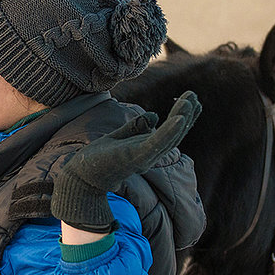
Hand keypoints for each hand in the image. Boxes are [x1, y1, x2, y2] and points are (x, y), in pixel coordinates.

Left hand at [50, 92, 200, 231]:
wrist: (79, 178)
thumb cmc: (97, 160)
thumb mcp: (117, 137)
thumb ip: (135, 127)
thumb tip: (154, 115)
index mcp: (146, 149)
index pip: (170, 132)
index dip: (183, 117)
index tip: (192, 98)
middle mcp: (149, 155)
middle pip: (174, 134)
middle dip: (186, 115)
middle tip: (195, 95)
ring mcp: (143, 157)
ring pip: (169, 137)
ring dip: (181, 118)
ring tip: (190, 100)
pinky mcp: (134, 158)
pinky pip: (156, 144)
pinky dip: (168, 131)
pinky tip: (179, 118)